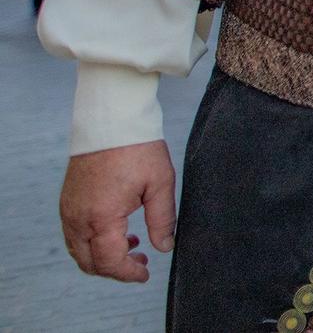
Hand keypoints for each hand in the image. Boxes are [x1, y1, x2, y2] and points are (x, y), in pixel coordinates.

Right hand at [59, 141, 176, 281]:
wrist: (111, 121)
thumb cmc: (137, 148)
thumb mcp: (160, 184)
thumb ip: (162, 220)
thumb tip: (164, 247)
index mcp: (102, 217)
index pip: (110, 262)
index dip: (128, 273)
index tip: (145, 274)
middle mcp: (78, 218)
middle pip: (90, 263)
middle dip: (115, 269)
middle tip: (141, 261)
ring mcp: (69, 210)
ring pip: (79, 251)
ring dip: (102, 256)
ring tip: (132, 244)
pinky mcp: (67, 202)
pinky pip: (74, 235)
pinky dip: (91, 242)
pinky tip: (115, 230)